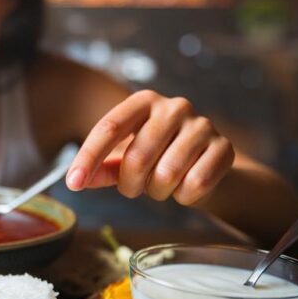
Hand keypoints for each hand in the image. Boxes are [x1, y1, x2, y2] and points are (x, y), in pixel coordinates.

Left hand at [66, 90, 234, 205]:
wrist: (206, 164)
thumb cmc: (158, 157)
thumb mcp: (125, 158)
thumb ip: (103, 167)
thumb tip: (78, 180)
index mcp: (143, 101)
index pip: (109, 127)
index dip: (89, 158)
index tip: (73, 184)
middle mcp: (174, 106)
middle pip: (137, 156)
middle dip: (129, 184)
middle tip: (133, 188)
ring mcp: (202, 124)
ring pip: (167, 173)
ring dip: (157, 192)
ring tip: (161, 186)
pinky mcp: (224, 147)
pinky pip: (196, 184)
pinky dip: (185, 197)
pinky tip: (185, 189)